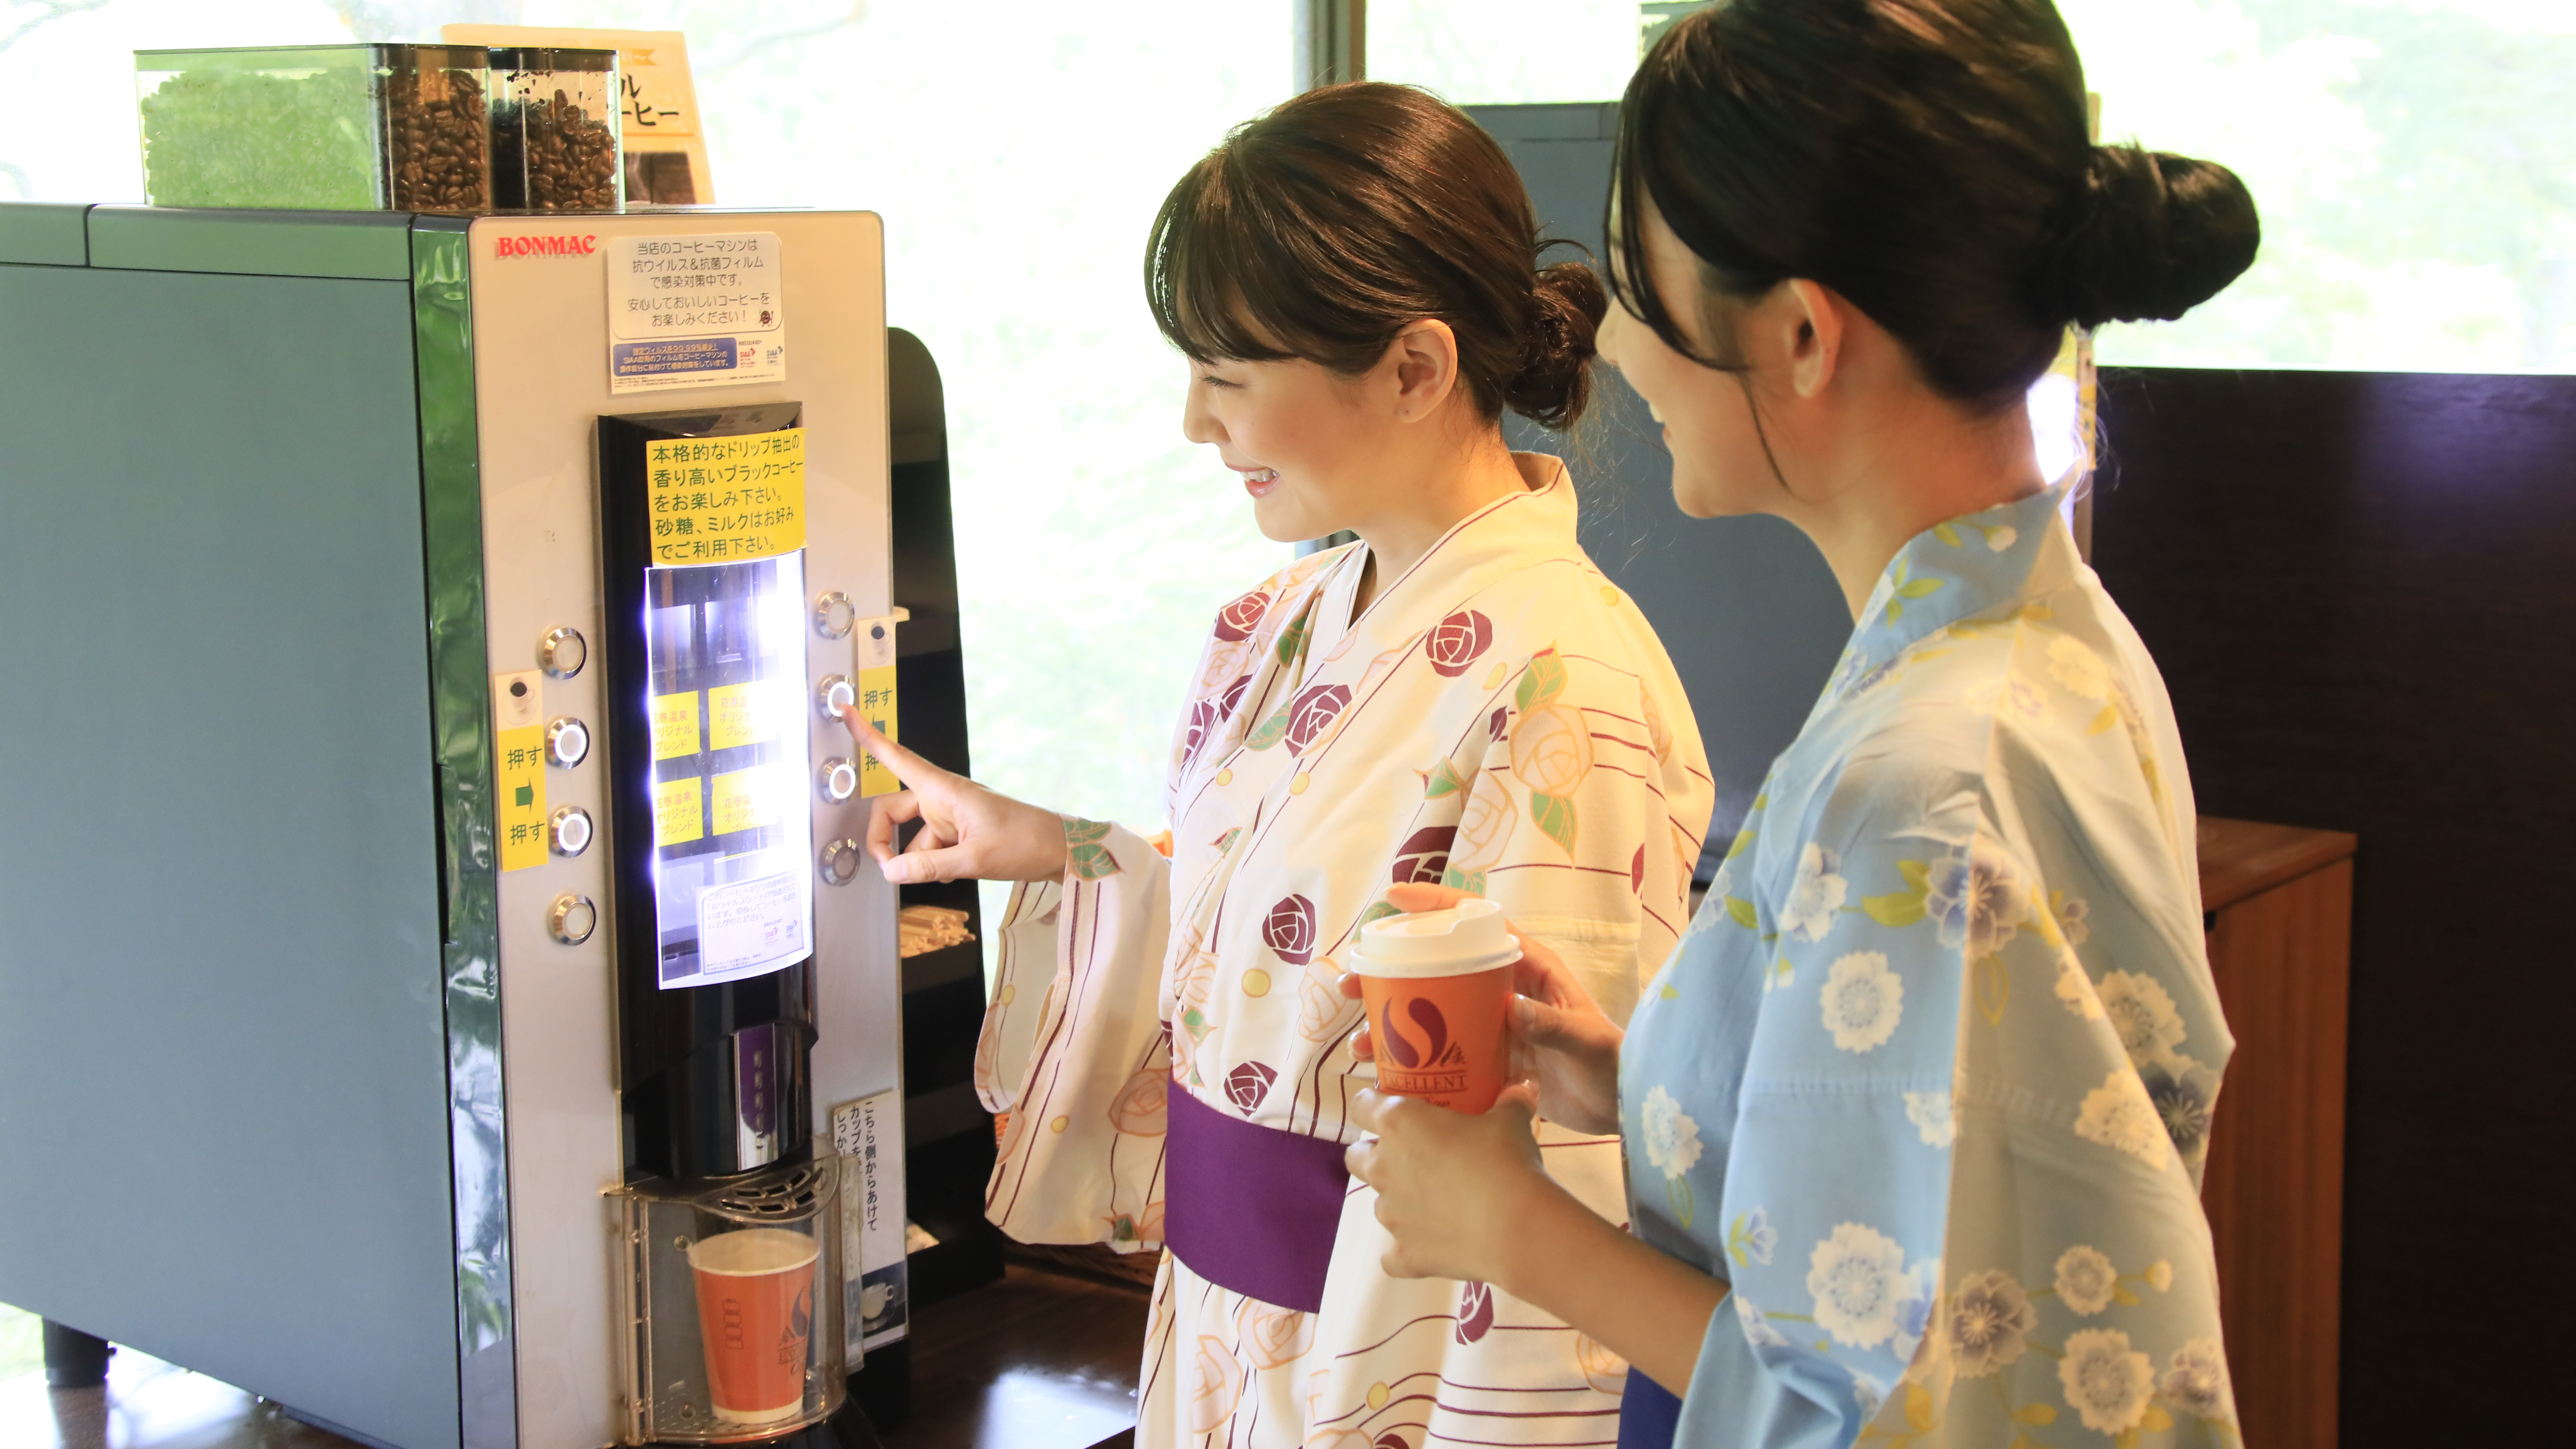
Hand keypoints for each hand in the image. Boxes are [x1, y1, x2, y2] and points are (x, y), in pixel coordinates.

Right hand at [839, 706, 1068, 882]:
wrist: (1060, 850)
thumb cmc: (1026, 841)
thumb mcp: (974, 858)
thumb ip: (929, 865)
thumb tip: (891, 872)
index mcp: (944, 789)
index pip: (897, 758)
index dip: (869, 736)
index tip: (845, 712)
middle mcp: (943, 798)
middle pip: (891, 811)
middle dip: (883, 840)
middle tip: (888, 869)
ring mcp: (950, 816)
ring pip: (911, 837)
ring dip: (914, 859)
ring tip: (940, 876)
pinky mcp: (959, 833)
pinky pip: (929, 848)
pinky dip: (931, 864)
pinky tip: (951, 874)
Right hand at [1342, 882, 1626, 1133]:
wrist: (1624, 1104)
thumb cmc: (1611, 1062)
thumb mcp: (1586, 1039)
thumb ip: (1553, 1023)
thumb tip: (1509, 1008)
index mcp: (1527, 967)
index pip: (1477, 921)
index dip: (1435, 906)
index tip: (1393, 897)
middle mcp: (1503, 989)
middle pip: (1439, 968)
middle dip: (1390, 974)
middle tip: (1350, 986)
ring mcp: (1493, 1024)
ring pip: (1432, 1014)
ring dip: (1393, 1026)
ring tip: (1360, 1046)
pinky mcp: (1489, 1059)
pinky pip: (1442, 1053)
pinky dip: (1413, 1063)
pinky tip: (1388, 1079)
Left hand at [1344, 1084, 1559, 1284]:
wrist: (1516, 1227)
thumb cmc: (1504, 1161)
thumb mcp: (1510, 1122)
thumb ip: (1511, 1100)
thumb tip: (1525, 1083)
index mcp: (1399, 1124)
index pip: (1361, 1105)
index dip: (1373, 1103)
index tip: (1390, 1105)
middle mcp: (1384, 1167)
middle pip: (1356, 1155)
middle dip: (1374, 1153)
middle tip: (1411, 1154)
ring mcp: (1390, 1214)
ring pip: (1378, 1203)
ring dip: (1398, 1199)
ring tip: (1436, 1201)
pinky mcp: (1404, 1254)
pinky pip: (1393, 1255)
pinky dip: (1408, 1249)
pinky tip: (1433, 1244)